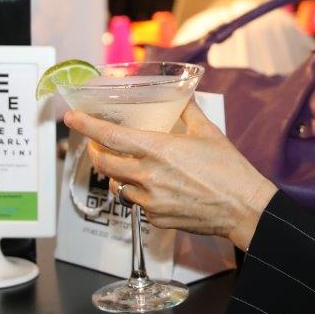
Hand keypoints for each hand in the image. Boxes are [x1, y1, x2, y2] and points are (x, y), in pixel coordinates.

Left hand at [63, 99, 277, 250]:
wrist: (243, 208)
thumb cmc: (229, 169)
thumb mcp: (208, 132)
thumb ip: (187, 111)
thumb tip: (180, 95)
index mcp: (159, 149)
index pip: (110, 135)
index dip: (86, 125)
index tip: (71, 117)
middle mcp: (149, 175)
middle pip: (104, 163)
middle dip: (95, 151)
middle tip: (97, 143)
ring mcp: (150, 200)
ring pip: (119, 185)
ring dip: (119, 174)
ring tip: (131, 166)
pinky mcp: (156, 218)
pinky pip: (137, 203)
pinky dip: (140, 193)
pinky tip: (156, 187)